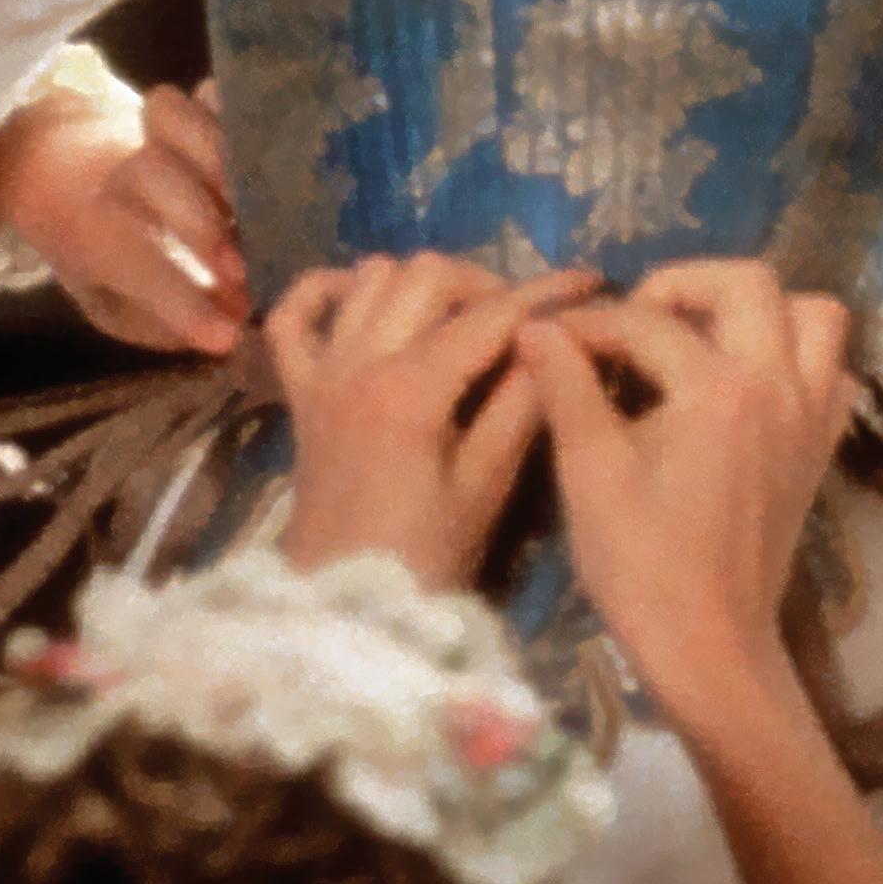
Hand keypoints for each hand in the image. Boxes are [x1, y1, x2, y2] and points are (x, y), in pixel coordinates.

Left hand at [0, 75, 249, 354]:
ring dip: (222, 159)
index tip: (224, 337)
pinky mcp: (184, 105)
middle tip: (242, 272)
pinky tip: (270, 152)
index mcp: (87, 229)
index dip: (178, 298)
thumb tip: (231, 329)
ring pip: (173, 118)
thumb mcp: (110, 303)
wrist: (57, 169)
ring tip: (261, 204)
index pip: (128, 257)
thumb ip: (163, 320)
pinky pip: (206, 95)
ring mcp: (150, 130)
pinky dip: (237, 115)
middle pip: (151, 173)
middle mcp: (115, 169)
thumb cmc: (98, 251)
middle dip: (200, 223)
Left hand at [269, 252, 597, 584]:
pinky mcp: (298, 391)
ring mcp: (322, 371)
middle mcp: (360, 362)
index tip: (588, 280)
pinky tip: (361, 300)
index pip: (488, 316)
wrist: (344, 607)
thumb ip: (519, 407)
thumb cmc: (425, 559)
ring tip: (461, 314)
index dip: (543, 293)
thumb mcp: (486, 488)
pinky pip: (294, 315)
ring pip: (368, 279)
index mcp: (411, 389)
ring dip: (418, 283)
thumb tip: (552, 341)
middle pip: (425, 276)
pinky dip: (326, 293)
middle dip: (483, 282)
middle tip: (523, 316)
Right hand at [518, 262, 854, 728]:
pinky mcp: (819, 447)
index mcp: (719, 388)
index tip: (550, 338)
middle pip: (750, 283)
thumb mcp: (588, 470)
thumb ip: (565, 385)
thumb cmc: (641, 564)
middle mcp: (779, 386)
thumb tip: (537, 326)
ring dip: (757, 311)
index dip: (588, 325)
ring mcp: (810, 416)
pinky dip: (794, 358)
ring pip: (813, 317)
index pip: (645, 323)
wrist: (709, 646)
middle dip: (685, 284)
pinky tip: (744, 384)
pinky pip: (830, 371)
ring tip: (700, 338)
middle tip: (635, 320)